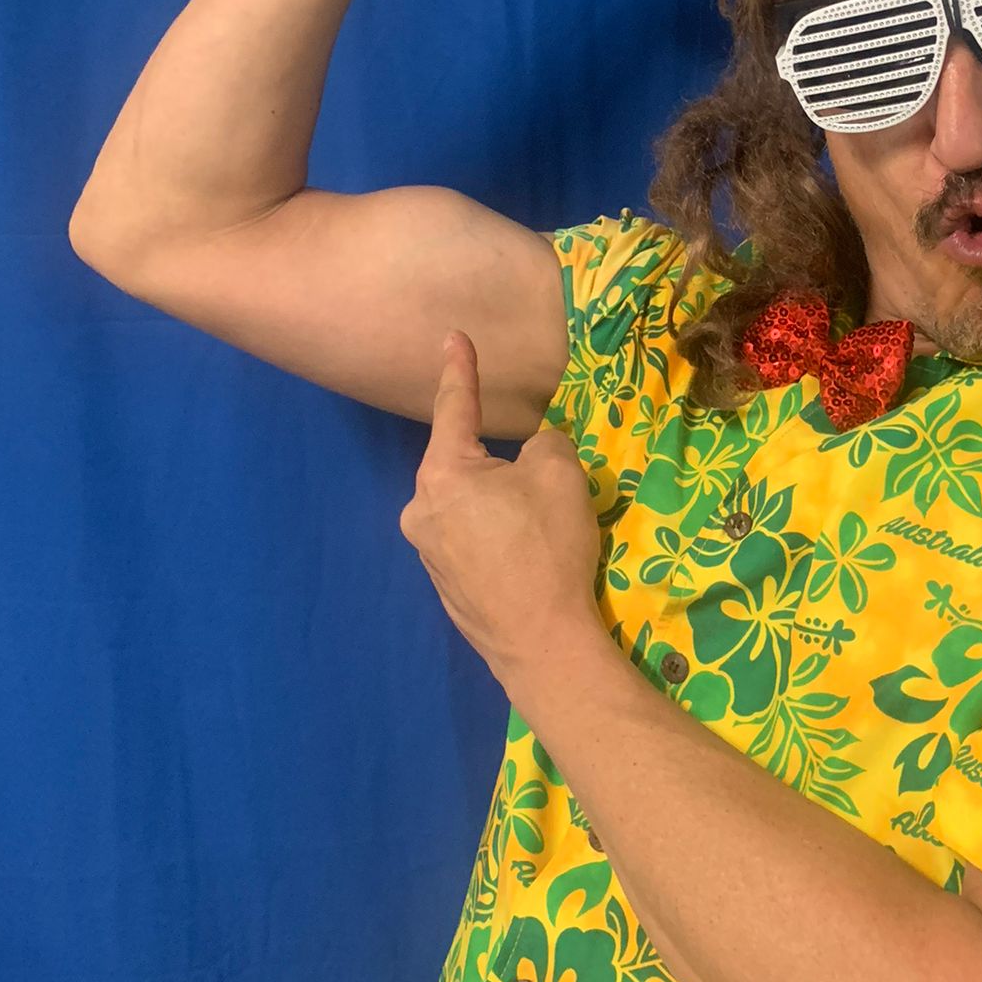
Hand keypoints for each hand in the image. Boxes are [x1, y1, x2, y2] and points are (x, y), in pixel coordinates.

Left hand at [398, 329, 603, 681]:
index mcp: (443, 475)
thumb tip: (533, 451)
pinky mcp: (446, 588)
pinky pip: (472, 542)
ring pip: (469, 506)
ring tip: (543, 531)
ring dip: (500, 505)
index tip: (452, 337)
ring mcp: (428, 554)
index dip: (460, 369)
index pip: (456, 408)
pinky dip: (498, 539)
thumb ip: (544, 443)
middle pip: (463, 465)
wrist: (542, 644)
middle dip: (500, 464)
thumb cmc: (547, 548)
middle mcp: (421, 511)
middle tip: (544, 486)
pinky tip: (528, 560)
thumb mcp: (560, 474)